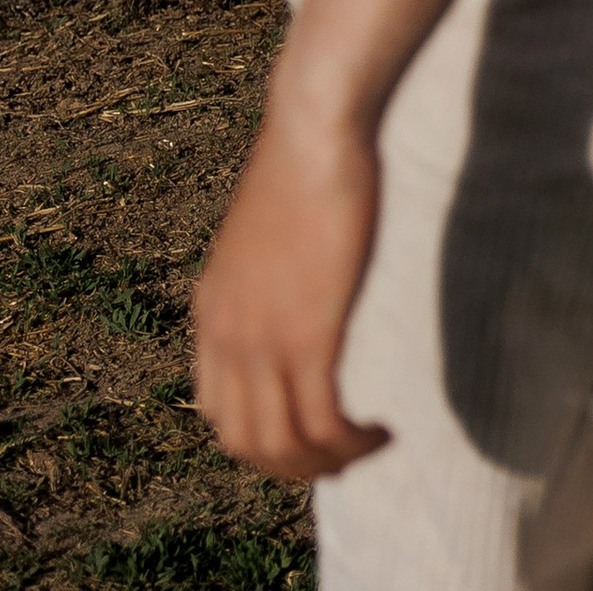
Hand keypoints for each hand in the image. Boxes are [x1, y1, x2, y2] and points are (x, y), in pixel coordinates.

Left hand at [192, 96, 389, 482]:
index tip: (309, 428)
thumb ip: (266, 266)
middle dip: (293, 465)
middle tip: (342, 453)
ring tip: (368, 445)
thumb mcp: (265, 226)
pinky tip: (381, 430)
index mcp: (211, 311)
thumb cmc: (303, 156)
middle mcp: (226, 337)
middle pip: (245, 443)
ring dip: (325, 463)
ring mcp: (263, 340)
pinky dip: (349, 443)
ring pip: (282, 445)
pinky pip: (321, 422)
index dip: (261, 437)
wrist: (313, 126)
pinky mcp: (308, 334)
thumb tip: (294, 274)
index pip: (216, 411)